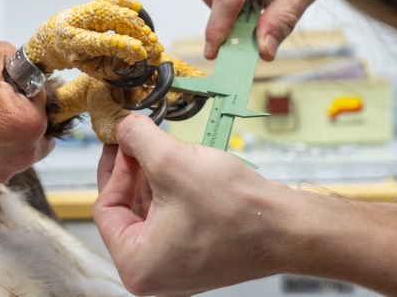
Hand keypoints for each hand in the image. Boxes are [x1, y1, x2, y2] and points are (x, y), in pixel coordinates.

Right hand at [0, 41, 53, 192]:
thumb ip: (15, 58)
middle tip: (1, 105)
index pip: (41, 98)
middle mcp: (23, 155)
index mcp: (31, 124)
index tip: (6, 84)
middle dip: (25, 116)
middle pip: (37, 131)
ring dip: (8, 138)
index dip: (24, 87)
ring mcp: (0, 173)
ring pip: (17, 152)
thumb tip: (23, 65)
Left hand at [93, 113, 294, 294]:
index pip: (106, 207)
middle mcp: (154, 271)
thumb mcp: (171, 161)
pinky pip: (171, 215)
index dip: (115, 168)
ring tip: (164, 147)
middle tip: (138, 139)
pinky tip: (183, 165)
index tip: (123, 142)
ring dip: (154, 175)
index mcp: (137, 264)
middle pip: (127, 207)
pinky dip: (172, 188)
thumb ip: (136, 138)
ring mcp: (176, 263)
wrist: (290, 229)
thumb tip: (123, 126)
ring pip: (151, 209)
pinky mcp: (196, 251)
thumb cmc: (238, 212)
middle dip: (134, 169)